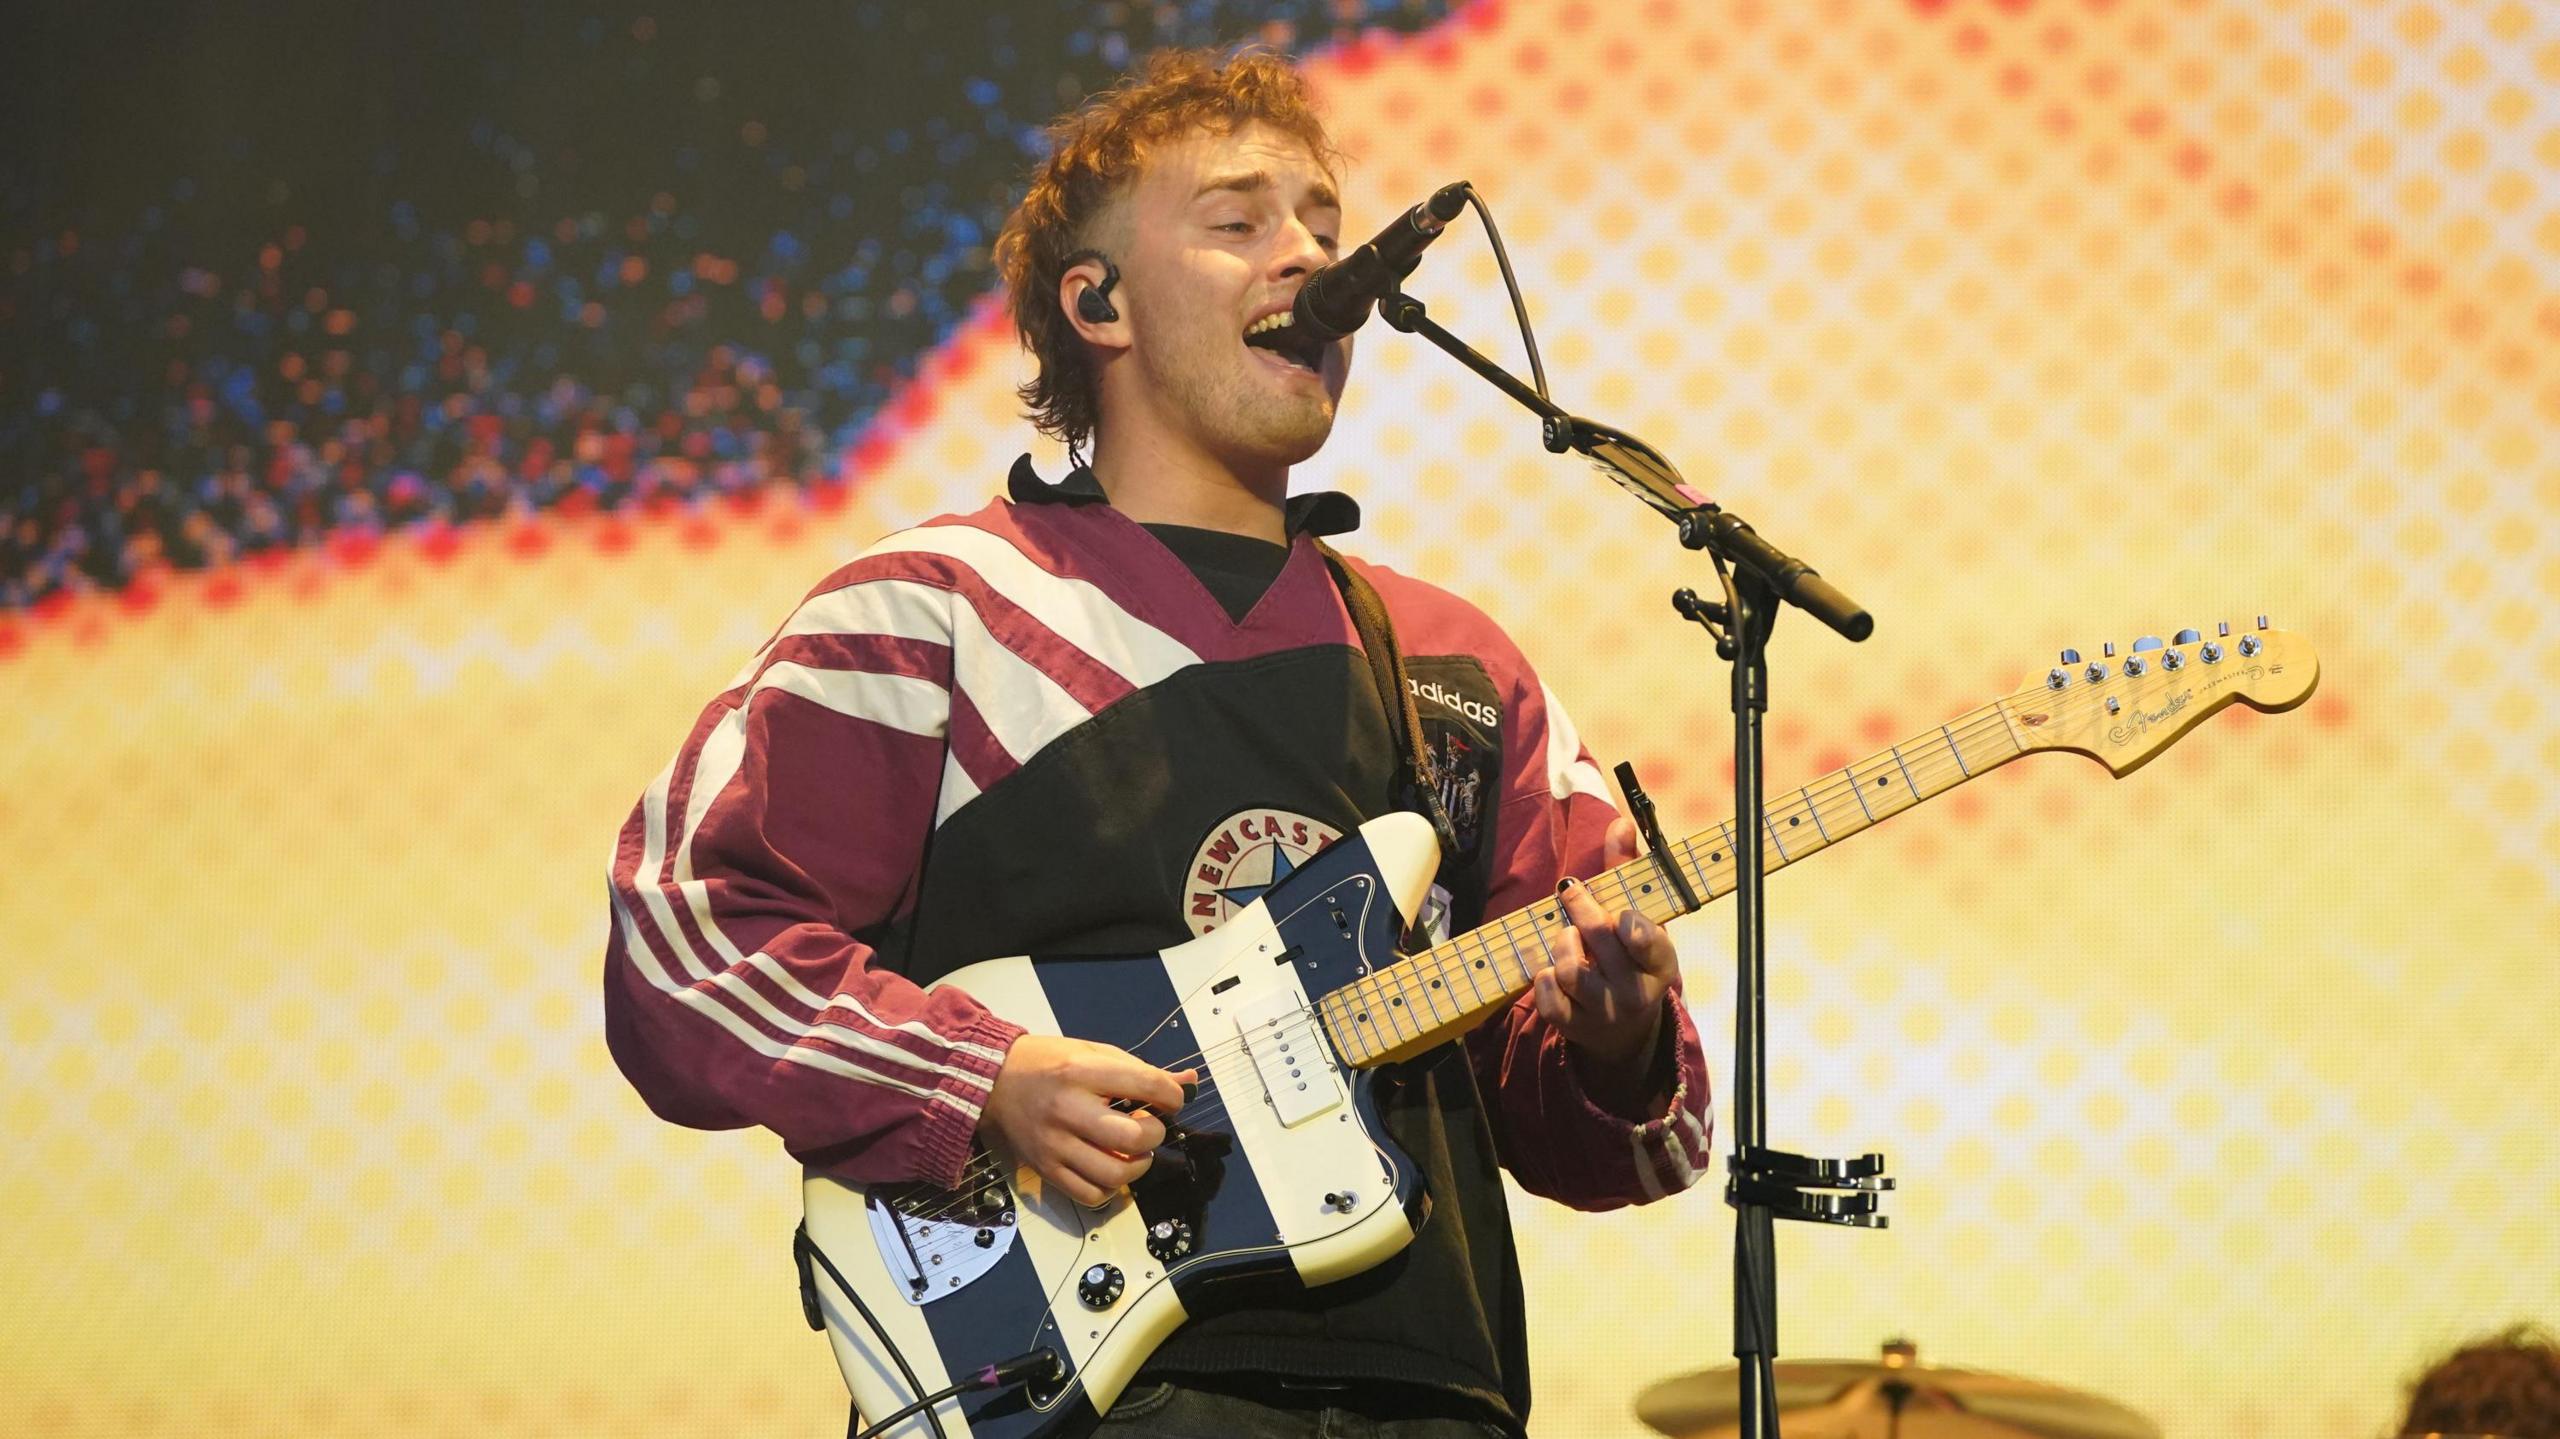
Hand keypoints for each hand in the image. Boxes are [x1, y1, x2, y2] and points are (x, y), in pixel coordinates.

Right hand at [978, 1034, 1194, 1208]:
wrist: (992, 1082)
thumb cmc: (1048, 1063)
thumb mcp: (1093, 1052)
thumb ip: (1140, 1070)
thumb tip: (1188, 1082)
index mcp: (1082, 1071)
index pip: (1146, 1086)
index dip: (1172, 1096)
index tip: (1170, 1100)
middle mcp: (1068, 1109)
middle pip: (1133, 1138)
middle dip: (1155, 1135)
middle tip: (1149, 1127)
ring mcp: (1055, 1144)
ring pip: (1115, 1174)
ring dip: (1138, 1166)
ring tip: (1134, 1151)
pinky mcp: (1045, 1169)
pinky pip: (1090, 1195)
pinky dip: (1110, 1189)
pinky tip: (1110, 1169)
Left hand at [1532, 817, 1678, 1066]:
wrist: (1623, 1029)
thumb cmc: (1630, 961)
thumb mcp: (1640, 921)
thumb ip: (1627, 871)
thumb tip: (1621, 823)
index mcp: (1660, 963)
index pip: (1648, 940)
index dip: (1631, 924)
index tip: (1620, 914)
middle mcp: (1637, 993)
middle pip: (1599, 937)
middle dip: (1579, 906)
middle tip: (1571, 892)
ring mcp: (1604, 1013)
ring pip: (1569, 967)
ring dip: (1562, 943)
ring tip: (1569, 939)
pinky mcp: (1573, 1027)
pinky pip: (1546, 993)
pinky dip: (1543, 975)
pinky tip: (1554, 969)